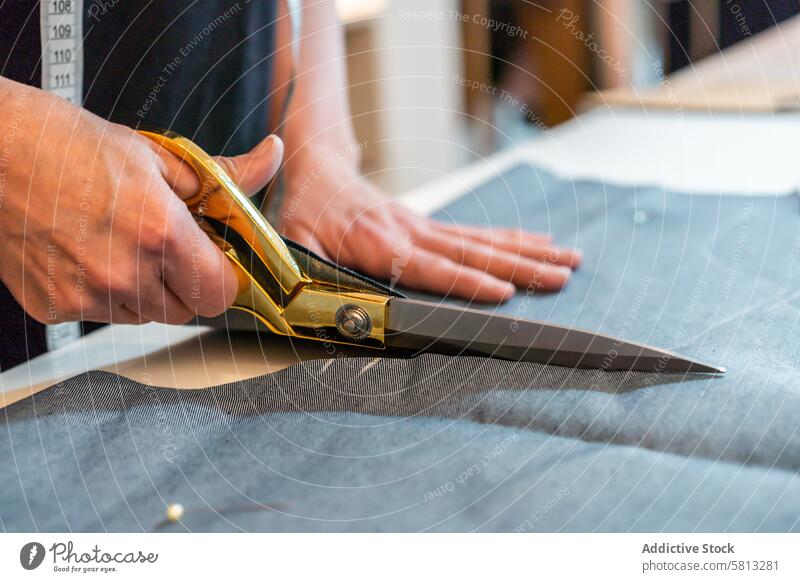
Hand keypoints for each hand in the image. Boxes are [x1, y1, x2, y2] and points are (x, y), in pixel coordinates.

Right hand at [0, 78, 282, 323]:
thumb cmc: (67, 146)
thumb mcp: (158, 155)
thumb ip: (224, 174)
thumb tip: (270, 158)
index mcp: (159, 233)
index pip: (222, 293)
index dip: (221, 276)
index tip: (212, 258)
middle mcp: (125, 274)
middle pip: (188, 311)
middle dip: (187, 282)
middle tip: (165, 245)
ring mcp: (87, 297)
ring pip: (146, 316)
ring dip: (147, 291)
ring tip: (121, 244)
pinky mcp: (55, 308)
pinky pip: (104, 316)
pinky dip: (106, 295)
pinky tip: (89, 254)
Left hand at [278, 148, 581, 302]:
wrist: (317, 169)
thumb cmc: (304, 213)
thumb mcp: (293, 244)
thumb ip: (307, 273)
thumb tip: (321, 307)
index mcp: (378, 244)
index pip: (430, 267)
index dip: (467, 281)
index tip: (505, 292)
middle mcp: (410, 233)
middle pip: (473, 252)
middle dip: (522, 266)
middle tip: (563, 276)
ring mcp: (423, 226)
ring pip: (483, 240)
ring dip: (529, 251)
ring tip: (570, 260)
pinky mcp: (428, 225)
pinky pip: (476, 232)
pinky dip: (512, 238)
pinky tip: (541, 243)